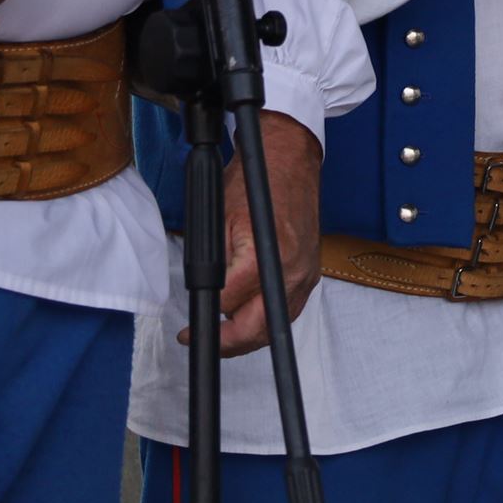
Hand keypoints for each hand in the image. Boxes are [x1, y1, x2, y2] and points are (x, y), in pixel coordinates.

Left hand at [192, 113, 322, 357]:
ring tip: (225, 335)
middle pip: (260, 327)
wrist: (290, 160)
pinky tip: (250, 316)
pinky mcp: (311, 271)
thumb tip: (209, 297)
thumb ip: (217, 264)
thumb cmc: (254, 182)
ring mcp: (305, 272)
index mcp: (264, 255)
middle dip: (230, 342)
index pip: (232, 306)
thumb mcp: (222, 222)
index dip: (208, 323)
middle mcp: (291, 268)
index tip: (190, 331)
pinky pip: (290, 308)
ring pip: (277, 324)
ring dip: (251, 335)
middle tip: (206, 341)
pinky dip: (269, 318)